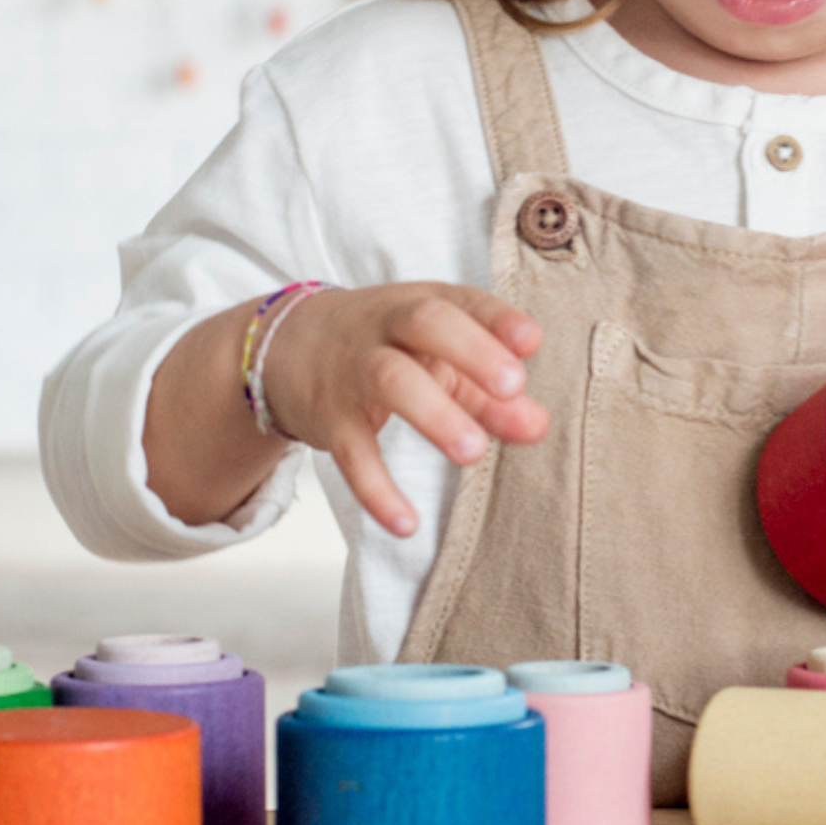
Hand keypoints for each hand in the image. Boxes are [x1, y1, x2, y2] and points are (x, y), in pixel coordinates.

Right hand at [261, 283, 548, 538]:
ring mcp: (354, 370)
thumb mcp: (439, 358)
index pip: (465, 301)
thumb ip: (491, 393)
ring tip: (473, 452)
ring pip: (391, 380)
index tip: (532, 342)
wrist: (285, 346)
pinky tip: (407, 524)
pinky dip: (377, 489)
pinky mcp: (329, 418)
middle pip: (426, 323)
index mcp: (423, 304)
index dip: (499, 319)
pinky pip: (352, 453)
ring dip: (435, 414)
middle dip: (472, 351)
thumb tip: (540, 427)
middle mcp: (387, 328)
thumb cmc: (387, 347)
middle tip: (512, 387)